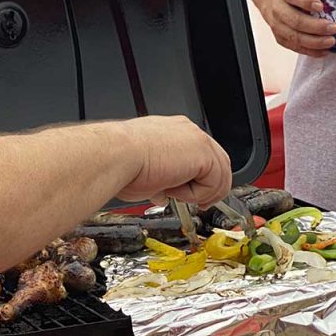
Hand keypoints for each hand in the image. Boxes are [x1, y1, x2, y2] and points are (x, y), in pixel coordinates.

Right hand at [116, 116, 231, 208]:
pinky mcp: (203, 154)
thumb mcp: (145, 173)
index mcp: (173, 132)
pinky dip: (196, 194)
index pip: (201, 156)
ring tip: (178, 196)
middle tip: (200, 204)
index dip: (201, 179)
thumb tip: (162, 195)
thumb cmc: (120, 161)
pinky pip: (214, 183)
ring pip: (220, 175)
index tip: (192, 195)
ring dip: (201, 193)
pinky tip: (175, 190)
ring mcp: (198, 140)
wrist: (115, 156)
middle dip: (212, 188)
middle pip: (219, 163)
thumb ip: (161, 181)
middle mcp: (188, 131)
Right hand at [262, 0, 335, 57]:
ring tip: (331, 41)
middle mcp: (278, 8)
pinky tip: (324, 51)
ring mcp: (277, 25)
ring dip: (314, 41)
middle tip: (334, 28)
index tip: (320, 6)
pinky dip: (310, 51)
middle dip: (315, 26)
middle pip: (295, 20)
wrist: (279, 2)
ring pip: (294, 36)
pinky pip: (295, 47)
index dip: (305, 1)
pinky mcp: (280, 38)